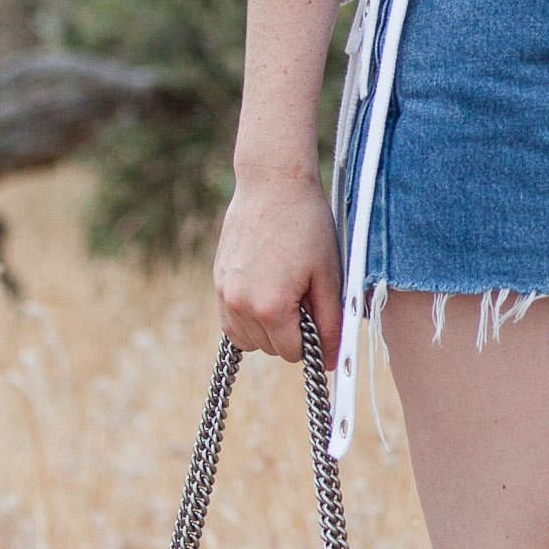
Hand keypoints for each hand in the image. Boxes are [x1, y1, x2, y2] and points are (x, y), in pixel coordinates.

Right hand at [213, 165, 343, 364]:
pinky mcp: (217, 282)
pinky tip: (267, 294)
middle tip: (305, 296)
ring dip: (268, 331)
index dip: (313, 341)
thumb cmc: (307, 226)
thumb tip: (332, 362)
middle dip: (291, 334)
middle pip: (270, 349)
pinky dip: (249, 319)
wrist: (272, 185)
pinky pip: (231, 322)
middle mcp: (240, 304)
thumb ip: (331, 323)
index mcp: (270, 306)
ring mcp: (224, 293)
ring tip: (286, 295)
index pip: (293, 353)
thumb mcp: (329, 276)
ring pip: (247, 340)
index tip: (320, 316)